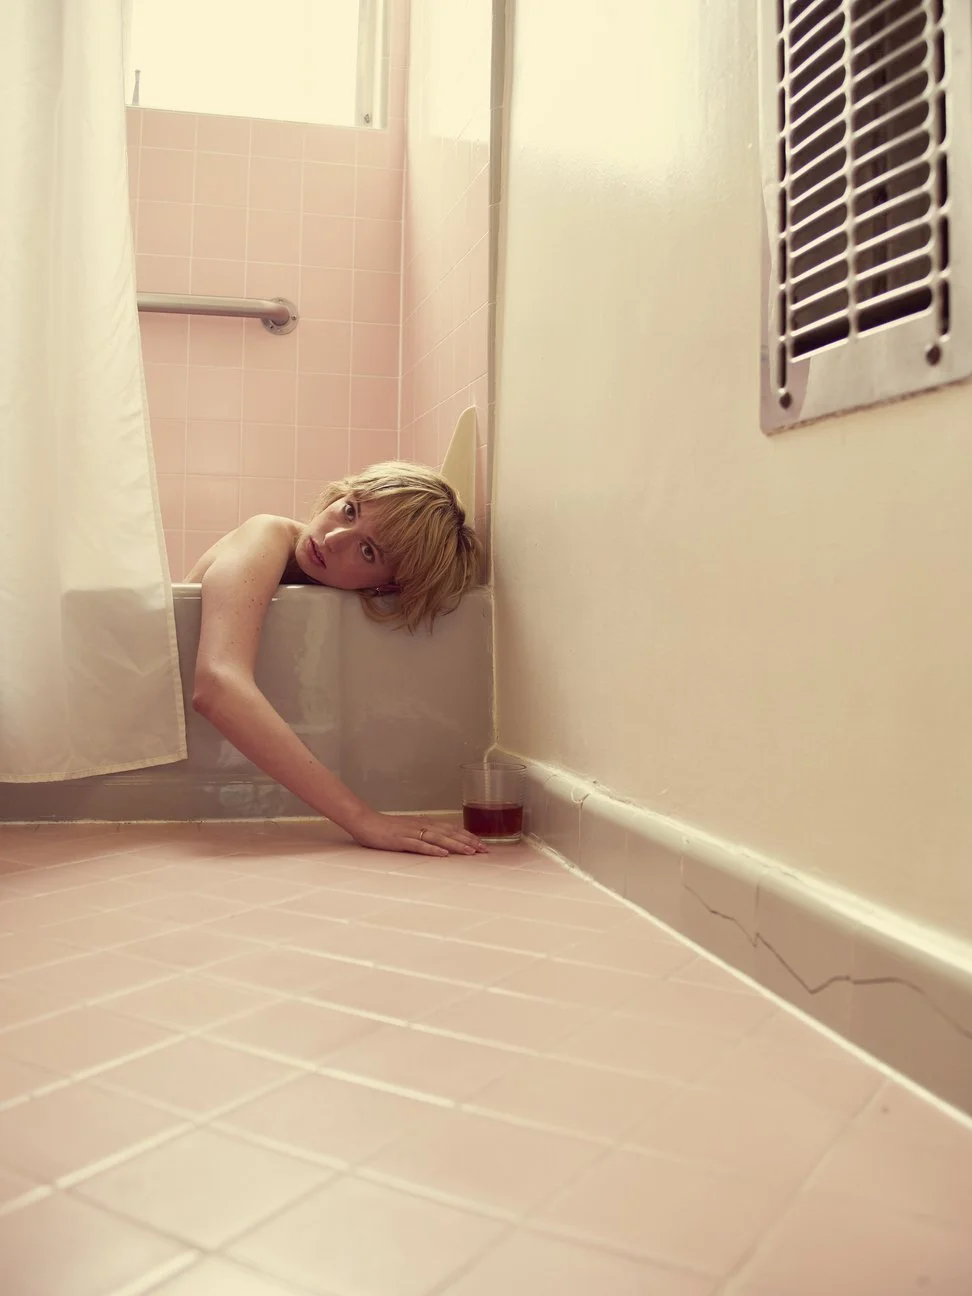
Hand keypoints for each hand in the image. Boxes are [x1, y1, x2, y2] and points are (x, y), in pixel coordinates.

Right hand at [351, 813, 487, 856]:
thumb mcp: (409, 829)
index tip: (482, 845)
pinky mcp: (400, 840)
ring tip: (470, 852)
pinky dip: (432, 850)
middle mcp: (422, 826)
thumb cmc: (386, 828)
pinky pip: (419, 845)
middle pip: (450, 833)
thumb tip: (442, 842)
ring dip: (456, 845)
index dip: (468, 836)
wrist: (365, 822)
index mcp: (425, 823)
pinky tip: (443, 854)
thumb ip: (425, 834)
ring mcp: (411, 832)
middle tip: (484, 850)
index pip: (452, 829)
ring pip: (439, 838)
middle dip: (469, 841)